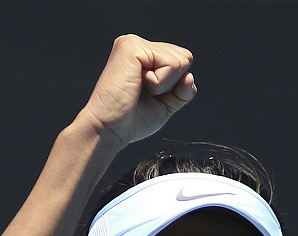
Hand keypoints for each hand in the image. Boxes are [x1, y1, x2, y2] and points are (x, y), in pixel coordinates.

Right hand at [78, 35, 195, 147]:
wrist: (108, 130)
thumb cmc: (131, 121)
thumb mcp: (166, 105)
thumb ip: (183, 90)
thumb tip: (190, 76)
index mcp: (143, 55)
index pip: (181, 61)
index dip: (174, 86)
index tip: (148, 95)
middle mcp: (138, 45)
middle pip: (184, 58)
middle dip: (171, 84)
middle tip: (142, 93)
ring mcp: (134, 43)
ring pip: (180, 61)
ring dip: (164, 85)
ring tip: (138, 89)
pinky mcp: (133, 48)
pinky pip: (171, 64)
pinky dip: (160, 83)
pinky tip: (138, 85)